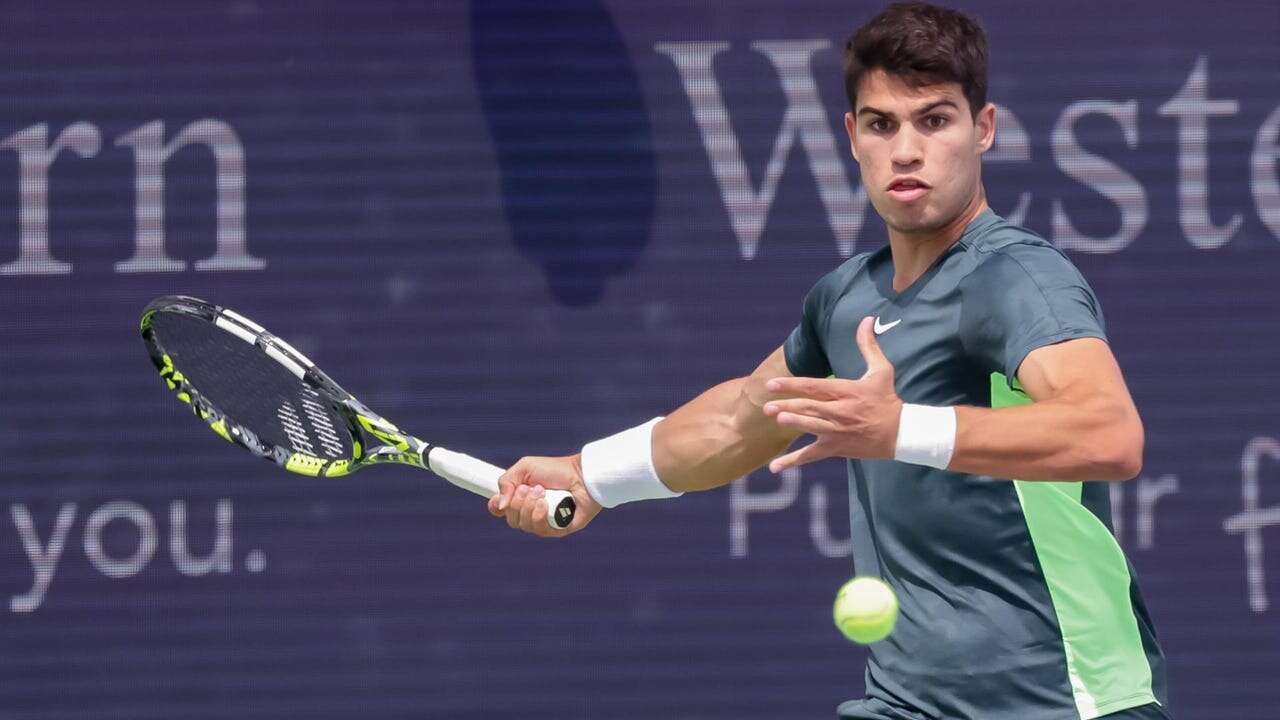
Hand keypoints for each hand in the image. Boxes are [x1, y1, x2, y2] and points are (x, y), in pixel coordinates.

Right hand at [487, 454, 601, 537]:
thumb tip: (500, 505)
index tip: (500, 499)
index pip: (500, 511)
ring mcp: (544, 523)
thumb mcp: (525, 467)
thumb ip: (506, 481)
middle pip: (511, 520)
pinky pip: (540, 531)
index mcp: (521, 499)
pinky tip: (545, 504)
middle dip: (517, 503)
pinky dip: (539, 516)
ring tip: (542, 492)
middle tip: (530, 488)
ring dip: (529, 507)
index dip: (496, 508)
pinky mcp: (557, 530)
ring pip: (523, 525)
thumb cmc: (556, 470)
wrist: (581, 475)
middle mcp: (531, 513)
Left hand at [762, 316, 902, 472]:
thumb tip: (867, 320)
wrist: (901, 433)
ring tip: (775, 418)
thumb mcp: (881, 370)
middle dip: (786, 404)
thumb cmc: (887, 399)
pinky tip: (774, 467)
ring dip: (793, 423)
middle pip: (809, 407)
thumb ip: (868, 345)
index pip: (814, 386)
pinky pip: (811, 456)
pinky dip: (792, 462)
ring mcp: (837, 431)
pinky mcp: (836, 448)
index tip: (772, 384)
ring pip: (811, 427)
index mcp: (846, 391)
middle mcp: (839, 411)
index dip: (792, 385)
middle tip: (766, 405)